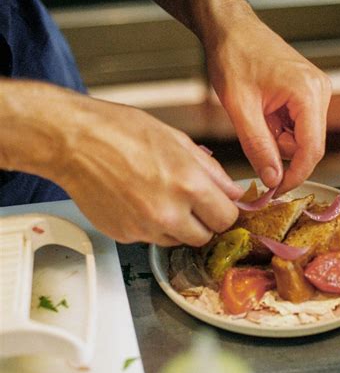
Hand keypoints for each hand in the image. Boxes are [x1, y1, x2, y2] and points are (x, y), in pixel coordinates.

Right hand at [59, 98, 241, 244]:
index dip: (224, 211)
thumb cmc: (120, 131)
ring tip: (158, 196)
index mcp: (188, 185)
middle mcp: (169, 213)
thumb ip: (211, 171)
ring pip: (178, 241)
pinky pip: (150, 239)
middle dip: (203, 222)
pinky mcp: (125, 236)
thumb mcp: (177, 140)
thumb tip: (233, 191)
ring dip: (177, 226)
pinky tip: (137, 201)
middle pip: (205, 237)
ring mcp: (145, 228)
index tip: (218, 206)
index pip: (226, 218)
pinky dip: (150, 226)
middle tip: (191, 203)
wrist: (73, 141)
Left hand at [205, 12, 331, 192]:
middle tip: (253, 140)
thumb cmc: (233, 57)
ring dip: (277, 140)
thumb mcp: (240, 108)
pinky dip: (278, 129)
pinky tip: (263, 113)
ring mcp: (316, 91)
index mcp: (308, 93)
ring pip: (302, 138)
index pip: (311, 150)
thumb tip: (273, 180)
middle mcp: (320, 92)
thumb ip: (258, 146)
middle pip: (309, 146)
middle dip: (281, 153)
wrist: (230, 28)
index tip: (275, 192)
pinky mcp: (308, 93)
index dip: (295, 176)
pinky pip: (298, 126)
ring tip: (255, 117)